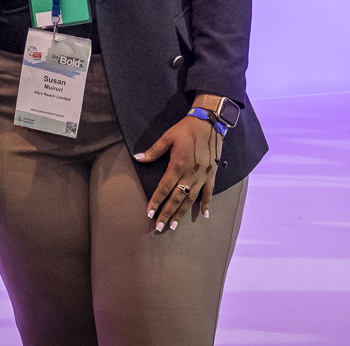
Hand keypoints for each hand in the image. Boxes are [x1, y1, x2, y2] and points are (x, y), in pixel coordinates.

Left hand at [134, 114, 222, 231]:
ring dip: (182, 213)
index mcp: (177, 165)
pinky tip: (204, 215)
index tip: (149, 214)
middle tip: (159, 228)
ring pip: (191, 199)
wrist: (209, 123)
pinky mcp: (211, 175)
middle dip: (167, 214)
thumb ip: (153, 151)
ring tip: (175, 225)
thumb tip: (137, 158)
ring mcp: (202, 176)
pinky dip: (206, 204)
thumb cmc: (186, 129)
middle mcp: (190, 174)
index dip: (156, 202)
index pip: (164, 188)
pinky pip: (209, 193)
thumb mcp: (167, 137)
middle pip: (176, 198)